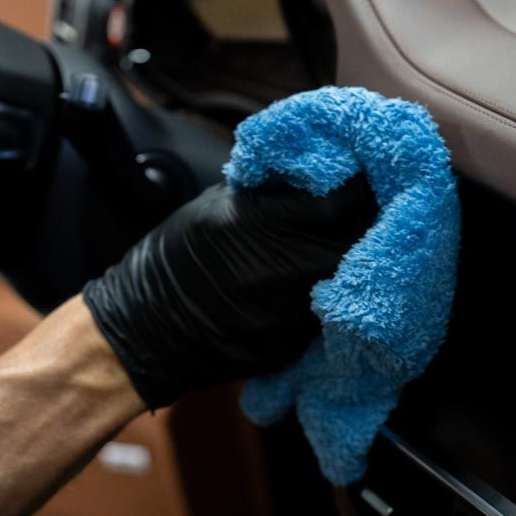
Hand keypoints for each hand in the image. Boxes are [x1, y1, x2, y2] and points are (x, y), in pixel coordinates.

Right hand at [82, 176, 375, 408]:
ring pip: (350, 281)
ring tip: (343, 245)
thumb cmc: (179, 256)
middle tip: (368, 210)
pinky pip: (329, 315)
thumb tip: (322, 168)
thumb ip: (276, 189)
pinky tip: (318, 285)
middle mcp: (286, 274)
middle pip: (359, 243)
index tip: (362, 178)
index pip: (343, 202)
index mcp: (266, 227)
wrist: (147, 325)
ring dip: (355, 261)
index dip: (359, 186)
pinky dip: (331, 296)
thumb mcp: (221, 203)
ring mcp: (292, 317)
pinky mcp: (293, 347)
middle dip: (367, 224)